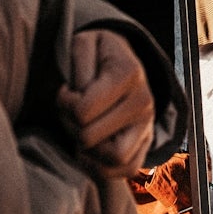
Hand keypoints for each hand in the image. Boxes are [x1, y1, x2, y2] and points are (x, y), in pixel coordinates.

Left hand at [57, 29, 155, 180]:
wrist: (125, 65)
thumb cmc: (99, 56)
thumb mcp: (86, 42)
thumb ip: (78, 59)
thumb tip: (81, 91)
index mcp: (129, 74)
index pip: (83, 111)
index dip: (65, 103)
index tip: (68, 92)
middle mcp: (144, 102)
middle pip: (91, 138)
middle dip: (70, 126)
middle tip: (71, 112)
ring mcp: (147, 126)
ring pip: (113, 159)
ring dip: (87, 150)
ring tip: (82, 130)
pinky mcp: (146, 144)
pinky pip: (127, 171)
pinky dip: (103, 167)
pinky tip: (90, 149)